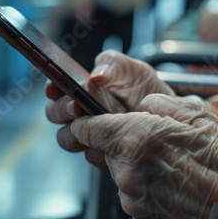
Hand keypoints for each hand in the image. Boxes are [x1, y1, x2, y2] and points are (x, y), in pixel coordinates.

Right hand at [46, 51, 175, 152]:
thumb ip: (112, 64)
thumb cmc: (145, 89)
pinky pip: (90, 154)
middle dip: (61, 110)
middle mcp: (80, 112)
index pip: (55, 88)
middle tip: (76, 107)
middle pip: (54, 114)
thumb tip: (96, 76)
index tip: (55, 88)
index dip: (52, 87)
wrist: (166, 114)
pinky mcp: (101, 152)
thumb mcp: (132, 69)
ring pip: (67, 137)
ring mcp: (89, 133)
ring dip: (75, 131)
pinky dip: (97, 148)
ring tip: (92, 124)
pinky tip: (109, 141)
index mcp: (81, 89)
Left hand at [60, 94, 217, 218]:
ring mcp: (134, 198)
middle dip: (122, 143)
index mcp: (136, 139)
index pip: (88, 128)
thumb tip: (143, 107)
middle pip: (106, 152)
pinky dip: (145, 187)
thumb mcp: (193, 112)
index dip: (84, 121)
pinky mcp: (143, 217)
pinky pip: (134, 195)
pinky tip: (172, 183)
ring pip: (121, 174)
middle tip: (154, 142)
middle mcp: (128, 171)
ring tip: (170, 165)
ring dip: (135, 167)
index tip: (84, 120)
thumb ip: (157, 104)